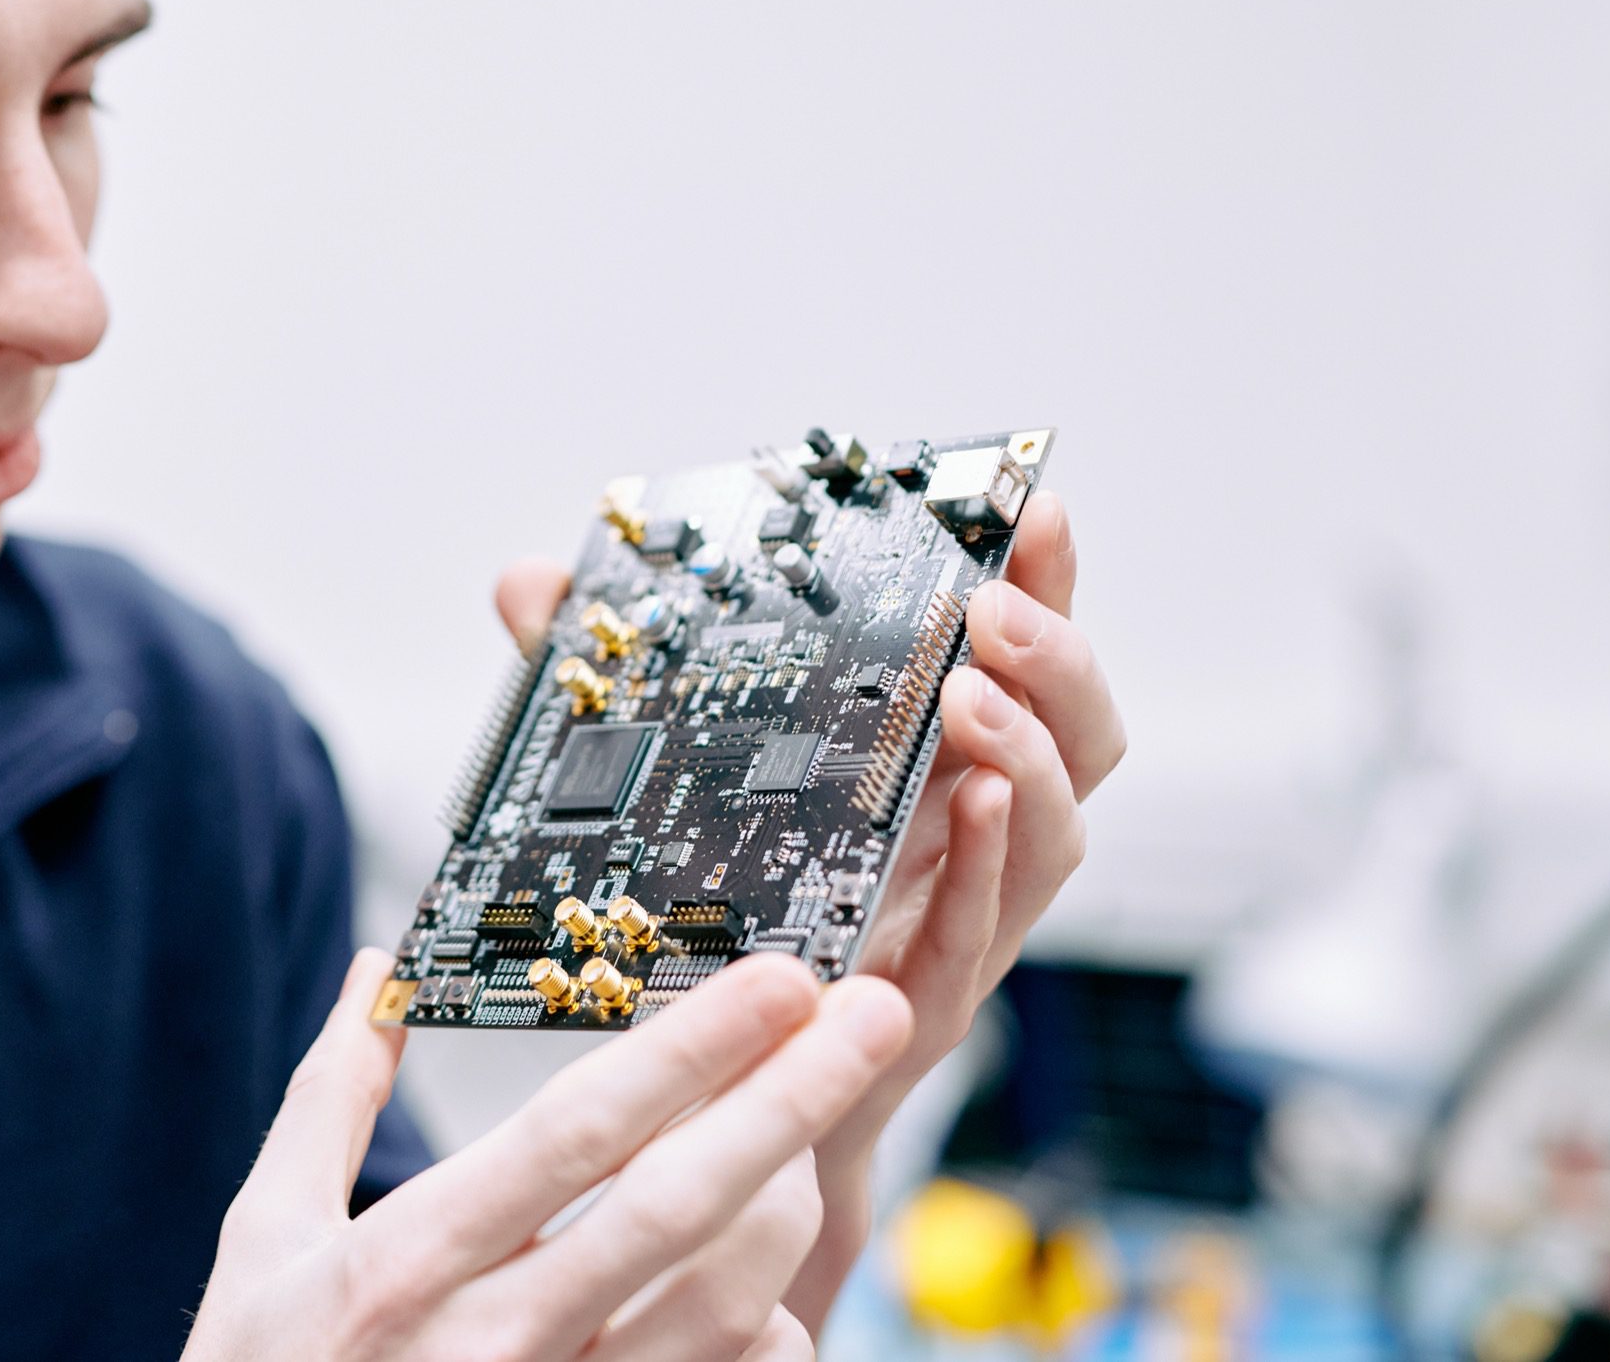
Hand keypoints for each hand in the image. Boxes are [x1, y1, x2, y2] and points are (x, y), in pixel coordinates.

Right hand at [184, 948, 912, 1361]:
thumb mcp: (266, 1240)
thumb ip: (327, 1100)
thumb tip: (377, 973)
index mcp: (407, 1262)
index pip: (577, 1135)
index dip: (689, 1051)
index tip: (776, 980)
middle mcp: (491, 1343)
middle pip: (681, 1211)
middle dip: (791, 1103)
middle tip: (870, 1019)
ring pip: (725, 1311)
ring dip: (783, 1212)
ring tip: (802, 1141)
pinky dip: (763, 1328)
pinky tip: (757, 1286)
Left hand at [493, 488, 1125, 1332]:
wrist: (704, 1107)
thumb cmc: (708, 932)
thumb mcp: (647, 780)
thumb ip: (606, 685)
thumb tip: (532, 583)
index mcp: (918, 765)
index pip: (1009, 657)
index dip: (1039, 579)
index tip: (1033, 502)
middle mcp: (961, 834)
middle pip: (1076, 734)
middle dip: (1056, 656)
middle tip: (997, 608)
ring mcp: (956, 919)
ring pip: (1060, 830)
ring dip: (1036, 751)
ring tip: (977, 698)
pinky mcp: (923, 1001)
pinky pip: (984, 932)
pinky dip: (993, 864)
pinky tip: (980, 805)